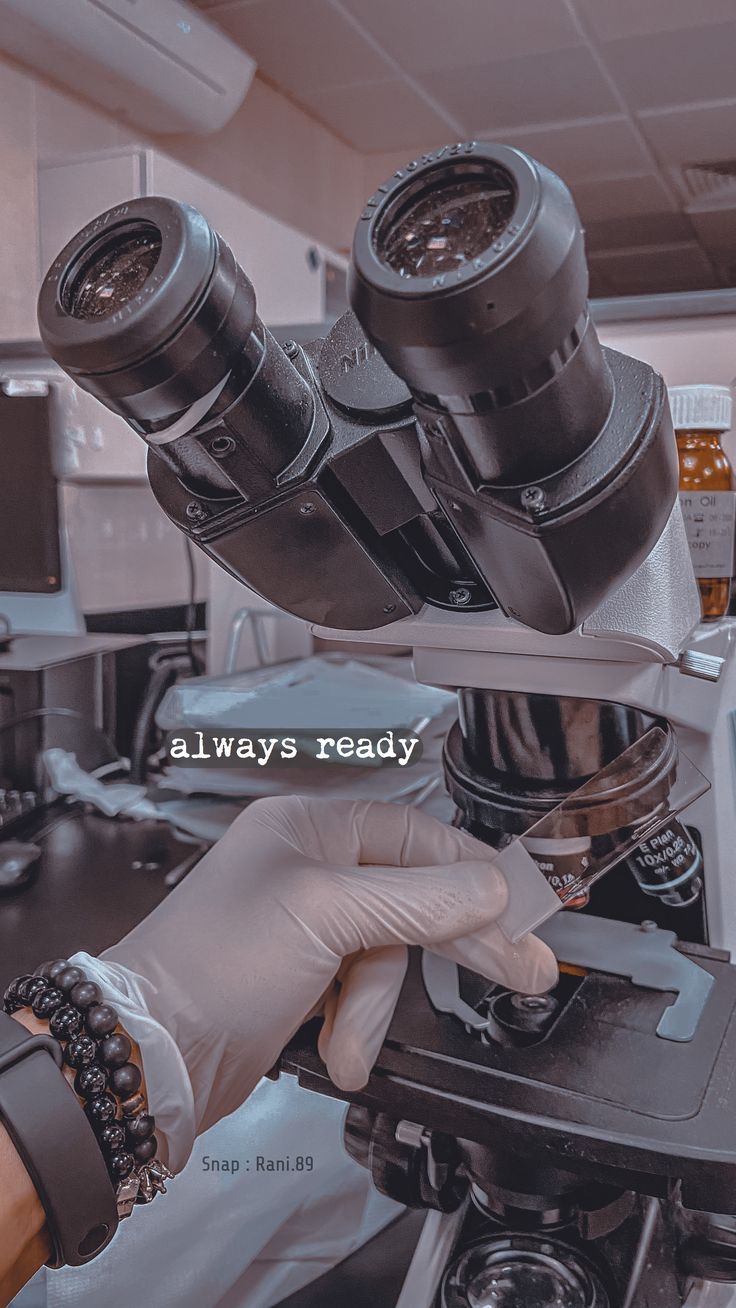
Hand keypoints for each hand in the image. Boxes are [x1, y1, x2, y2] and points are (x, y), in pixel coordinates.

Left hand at [75, 797, 556, 1170]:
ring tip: (347, 1042)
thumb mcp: (326, 915)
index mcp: (308, 829)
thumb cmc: (214, 965)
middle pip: (412, 896)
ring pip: (388, 957)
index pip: (415, 835)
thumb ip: (418, 899)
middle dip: (460, 941)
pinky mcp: (302, 979)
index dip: (473, 869)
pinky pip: (360, 994)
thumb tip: (491, 886)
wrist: (150, 1056)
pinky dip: (354, 1026)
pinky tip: (333, 1049)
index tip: (522, 904)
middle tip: (524, 968)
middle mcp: (308, 870)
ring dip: (373, 1008)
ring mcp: (305, 927)